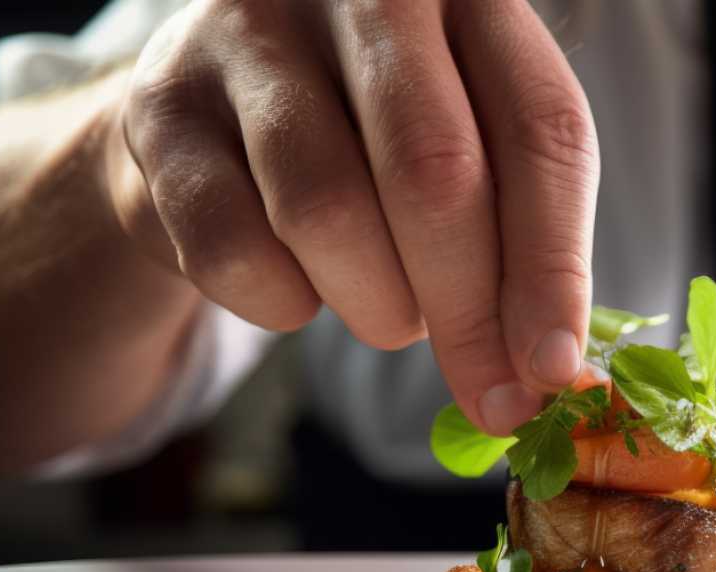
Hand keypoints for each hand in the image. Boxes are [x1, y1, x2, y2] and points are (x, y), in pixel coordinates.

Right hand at [106, 0, 597, 434]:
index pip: (540, 131)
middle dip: (468, 311)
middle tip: (486, 390)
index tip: (551, 371)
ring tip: (390, 311)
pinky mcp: (162, 106)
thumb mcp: (476, 151)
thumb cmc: (380, 138)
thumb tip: (545, 375)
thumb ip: (522, 242)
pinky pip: (233, 249)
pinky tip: (301, 287)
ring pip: (329, 214)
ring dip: (376, 305)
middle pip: (433, 173)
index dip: (553, 267)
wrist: (218, 109)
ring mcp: (248, 36)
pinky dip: (282, 305)